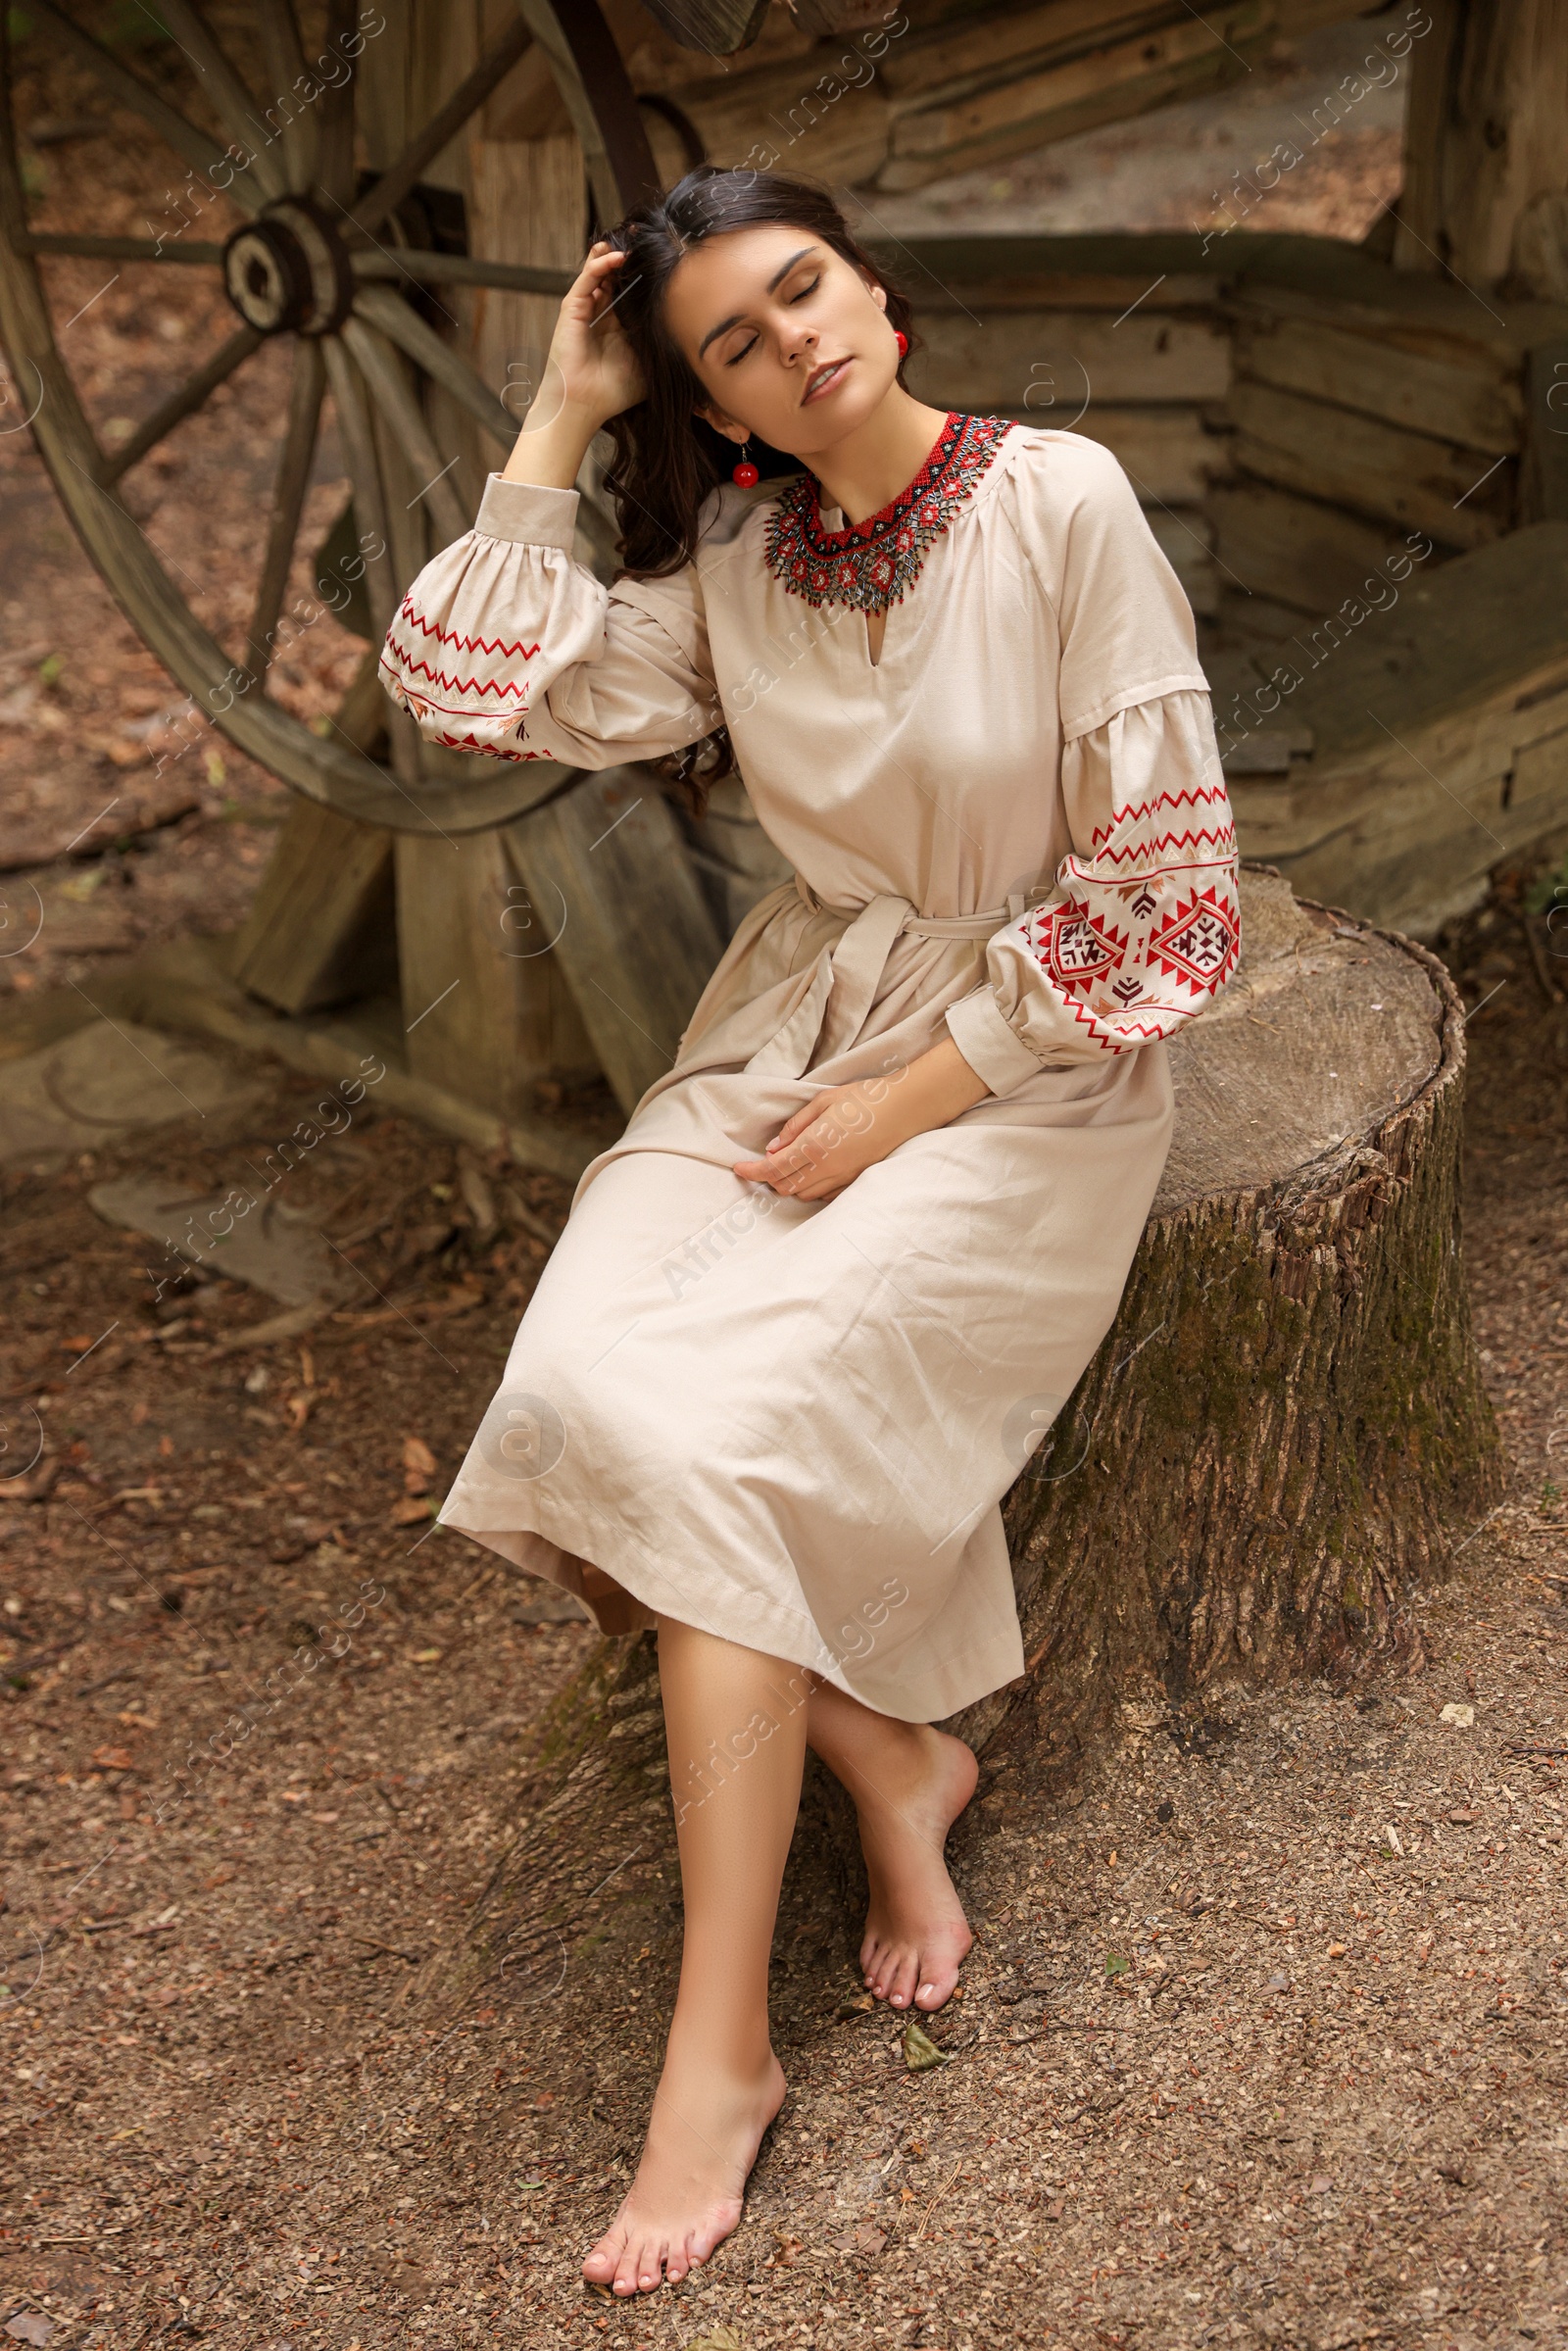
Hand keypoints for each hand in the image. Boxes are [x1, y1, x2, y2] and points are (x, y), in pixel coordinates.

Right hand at [537, 242, 644, 431]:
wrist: (583, 405)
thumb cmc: (613, 392)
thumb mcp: (647, 364)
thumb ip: (660, 347)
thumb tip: (689, 335)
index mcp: (618, 328)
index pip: (631, 294)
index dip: (644, 277)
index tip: (663, 259)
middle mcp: (601, 315)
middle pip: (616, 278)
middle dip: (630, 258)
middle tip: (648, 238)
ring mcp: (585, 310)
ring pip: (599, 272)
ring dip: (614, 254)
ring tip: (633, 238)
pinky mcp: (572, 309)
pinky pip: (587, 279)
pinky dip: (600, 265)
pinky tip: (617, 256)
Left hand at [733, 1039, 989, 1202]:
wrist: (906, 1109)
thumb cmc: (866, 1099)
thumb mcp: (823, 1102)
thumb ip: (795, 1127)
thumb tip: (773, 1147)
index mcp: (814, 1146)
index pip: (772, 1169)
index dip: (751, 1172)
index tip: (738, 1169)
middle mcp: (826, 1168)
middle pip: (784, 1186)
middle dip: (768, 1179)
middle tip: (762, 1163)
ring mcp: (842, 1178)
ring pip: (803, 1194)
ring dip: (788, 1184)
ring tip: (786, 1165)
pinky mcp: (855, 1181)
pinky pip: (823, 1195)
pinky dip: (810, 1188)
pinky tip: (812, 1172)